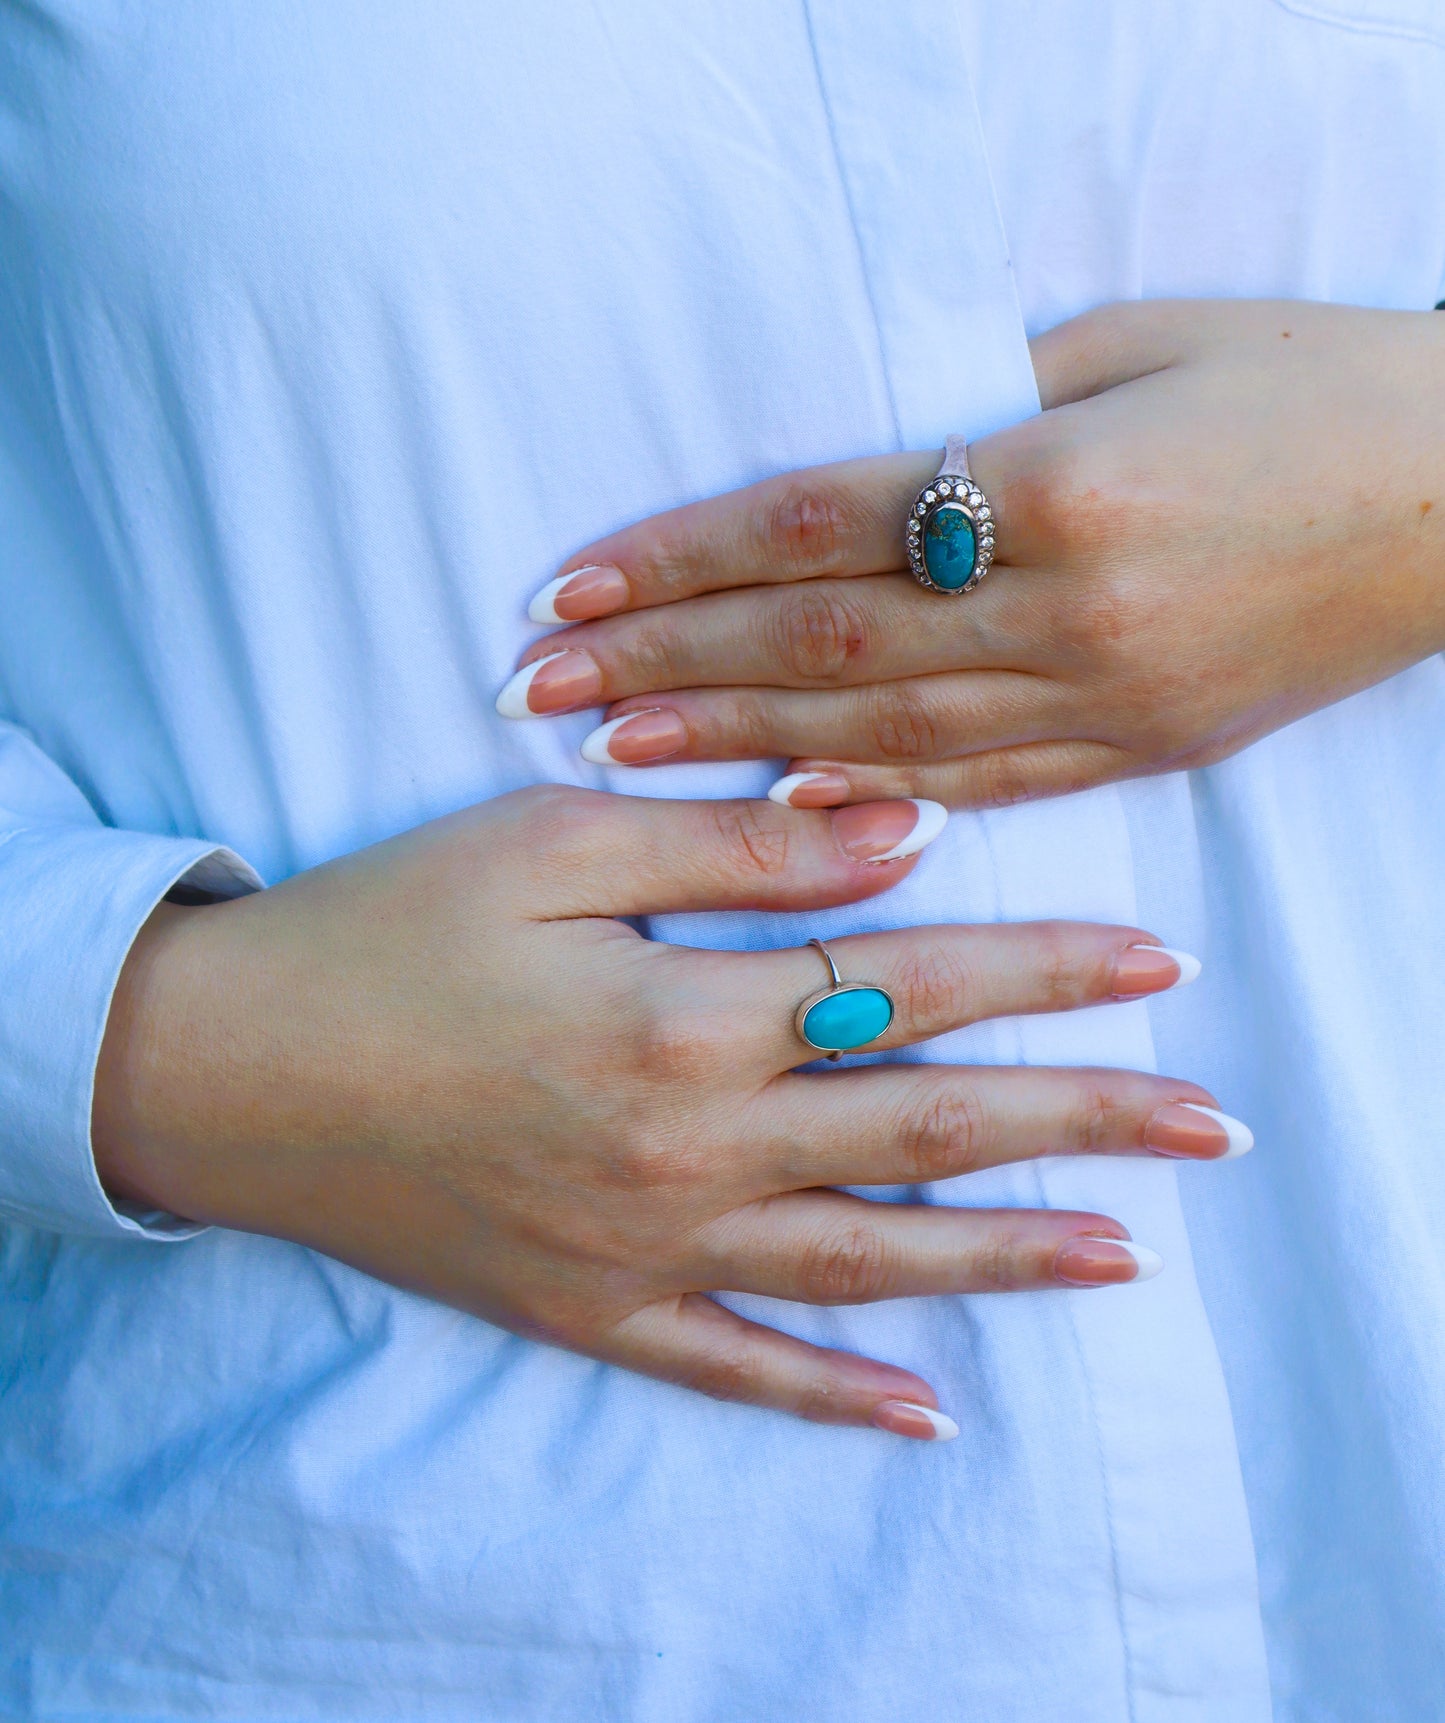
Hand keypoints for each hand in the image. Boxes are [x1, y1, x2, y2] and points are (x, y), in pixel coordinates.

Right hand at [94, 787, 1238, 1439]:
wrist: (229, 1069)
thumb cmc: (387, 929)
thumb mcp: (548, 842)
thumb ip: (734, 846)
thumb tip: (896, 834)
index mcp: (683, 1013)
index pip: (910, 985)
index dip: (1041, 972)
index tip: (1154, 969)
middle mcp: (687, 1145)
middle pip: (923, 1130)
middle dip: (1079, 1121)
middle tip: (1208, 1125)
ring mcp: (644, 1247)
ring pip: (862, 1261)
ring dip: (1001, 1258)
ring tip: (1123, 1255)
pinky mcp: (589, 1309)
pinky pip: (732, 1366)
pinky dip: (829, 1393)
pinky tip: (922, 1413)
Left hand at [501, 300, 1444, 807]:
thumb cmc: (1310, 386)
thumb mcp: (1142, 340)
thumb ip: (987, 399)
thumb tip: (864, 453)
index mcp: (1057, 486)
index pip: (813, 527)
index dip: (679, 559)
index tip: (571, 588)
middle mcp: (1065, 609)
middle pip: (818, 642)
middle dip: (667, 663)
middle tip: (541, 687)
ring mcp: (1103, 696)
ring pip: (878, 730)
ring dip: (733, 740)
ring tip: (616, 749)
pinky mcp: (1140, 751)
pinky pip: (979, 786)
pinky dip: (866, 800)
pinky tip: (773, 810)